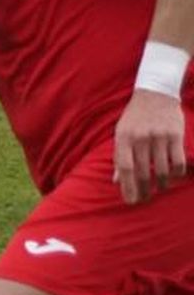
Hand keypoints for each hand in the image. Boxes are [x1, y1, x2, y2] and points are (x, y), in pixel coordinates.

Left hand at [113, 89, 187, 203]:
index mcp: (123, 137)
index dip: (127, 187)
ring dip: (160, 184)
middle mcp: (140, 137)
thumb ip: (119, 156)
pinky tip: (173, 177)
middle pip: (142, 172)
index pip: (125, 168)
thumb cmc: (135, 117)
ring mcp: (159, 136)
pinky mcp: (176, 135)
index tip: (130, 201)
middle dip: (143, 190)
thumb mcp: (121, 133)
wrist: (155, 93)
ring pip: (161, 170)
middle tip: (144, 199)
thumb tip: (117, 181)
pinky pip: (177, 162)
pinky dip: (176, 174)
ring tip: (159, 189)